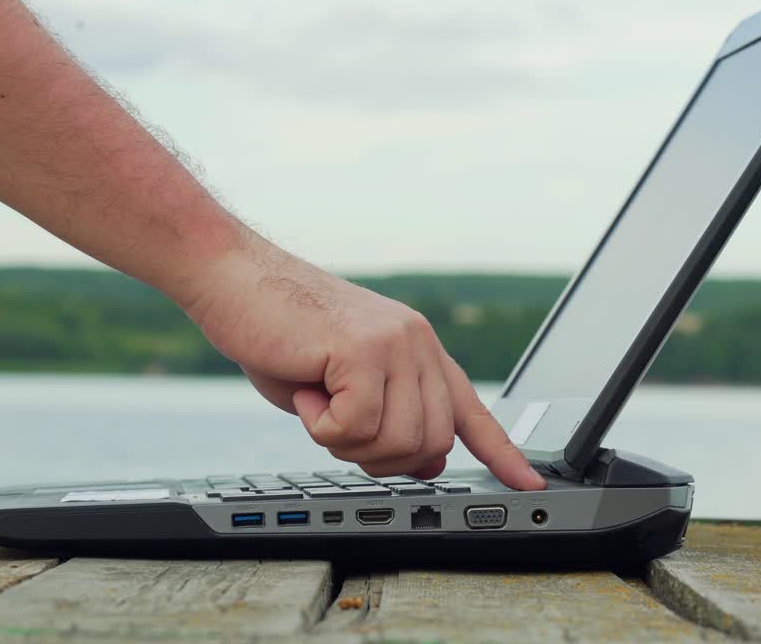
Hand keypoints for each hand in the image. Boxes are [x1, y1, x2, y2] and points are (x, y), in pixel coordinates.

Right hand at [185, 231, 545, 489]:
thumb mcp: (341, 386)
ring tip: (319, 399)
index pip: (470, 410)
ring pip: (399, 442)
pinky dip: (322, 426)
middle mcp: (418, 343)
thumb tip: (427, 464)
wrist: (234, 279)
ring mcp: (396, 343)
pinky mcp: (365, 349)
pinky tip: (308, 388)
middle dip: (380, 458)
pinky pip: (358, 426)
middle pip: (432, 444)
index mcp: (418, 350)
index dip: (501, 452)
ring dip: (346, 442)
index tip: (526, 482)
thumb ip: (387, 419)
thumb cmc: (279, 331)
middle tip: (336, 426)